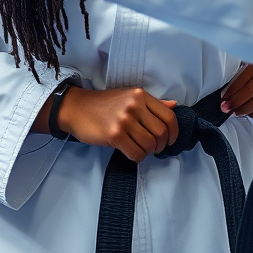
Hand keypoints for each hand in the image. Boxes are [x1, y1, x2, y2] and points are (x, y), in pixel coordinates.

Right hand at [58, 85, 179, 162]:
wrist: (78, 109)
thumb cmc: (106, 104)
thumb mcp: (130, 96)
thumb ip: (152, 103)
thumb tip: (174, 105)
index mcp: (141, 95)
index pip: (169, 116)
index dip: (174, 132)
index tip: (171, 141)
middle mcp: (134, 105)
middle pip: (161, 132)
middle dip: (162, 145)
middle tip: (155, 148)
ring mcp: (124, 120)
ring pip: (149, 145)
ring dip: (148, 152)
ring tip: (142, 149)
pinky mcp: (114, 134)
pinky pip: (136, 153)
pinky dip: (138, 157)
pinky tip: (132, 153)